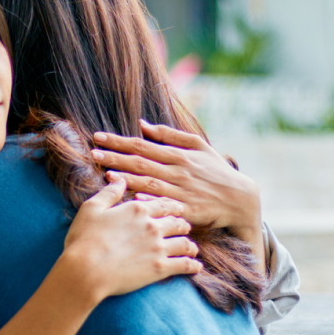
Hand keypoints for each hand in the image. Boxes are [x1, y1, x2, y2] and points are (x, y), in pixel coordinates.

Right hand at [61, 174, 201, 305]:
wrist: (86, 269)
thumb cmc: (84, 238)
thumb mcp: (91, 208)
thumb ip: (109, 193)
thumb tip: (120, 180)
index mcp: (137, 209)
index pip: (162, 204)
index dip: (170, 206)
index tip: (175, 209)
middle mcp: (152, 225)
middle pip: (177, 222)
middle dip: (182, 224)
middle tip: (184, 227)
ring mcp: (158, 247)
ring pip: (185, 243)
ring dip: (190, 245)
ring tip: (192, 248)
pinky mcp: (160, 268)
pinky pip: (185, 265)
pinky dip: (193, 266)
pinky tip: (196, 266)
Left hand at [90, 120, 262, 247]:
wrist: (240, 199)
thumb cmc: (215, 170)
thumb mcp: (198, 146)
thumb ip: (170, 135)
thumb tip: (143, 124)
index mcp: (178, 154)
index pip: (142, 145)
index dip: (119, 141)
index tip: (97, 137)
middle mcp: (178, 171)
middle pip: (141, 162)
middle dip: (115, 157)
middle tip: (93, 153)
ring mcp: (182, 191)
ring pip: (150, 183)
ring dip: (128, 178)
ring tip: (107, 173)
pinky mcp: (187, 210)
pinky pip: (165, 205)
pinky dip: (150, 200)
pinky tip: (133, 198)